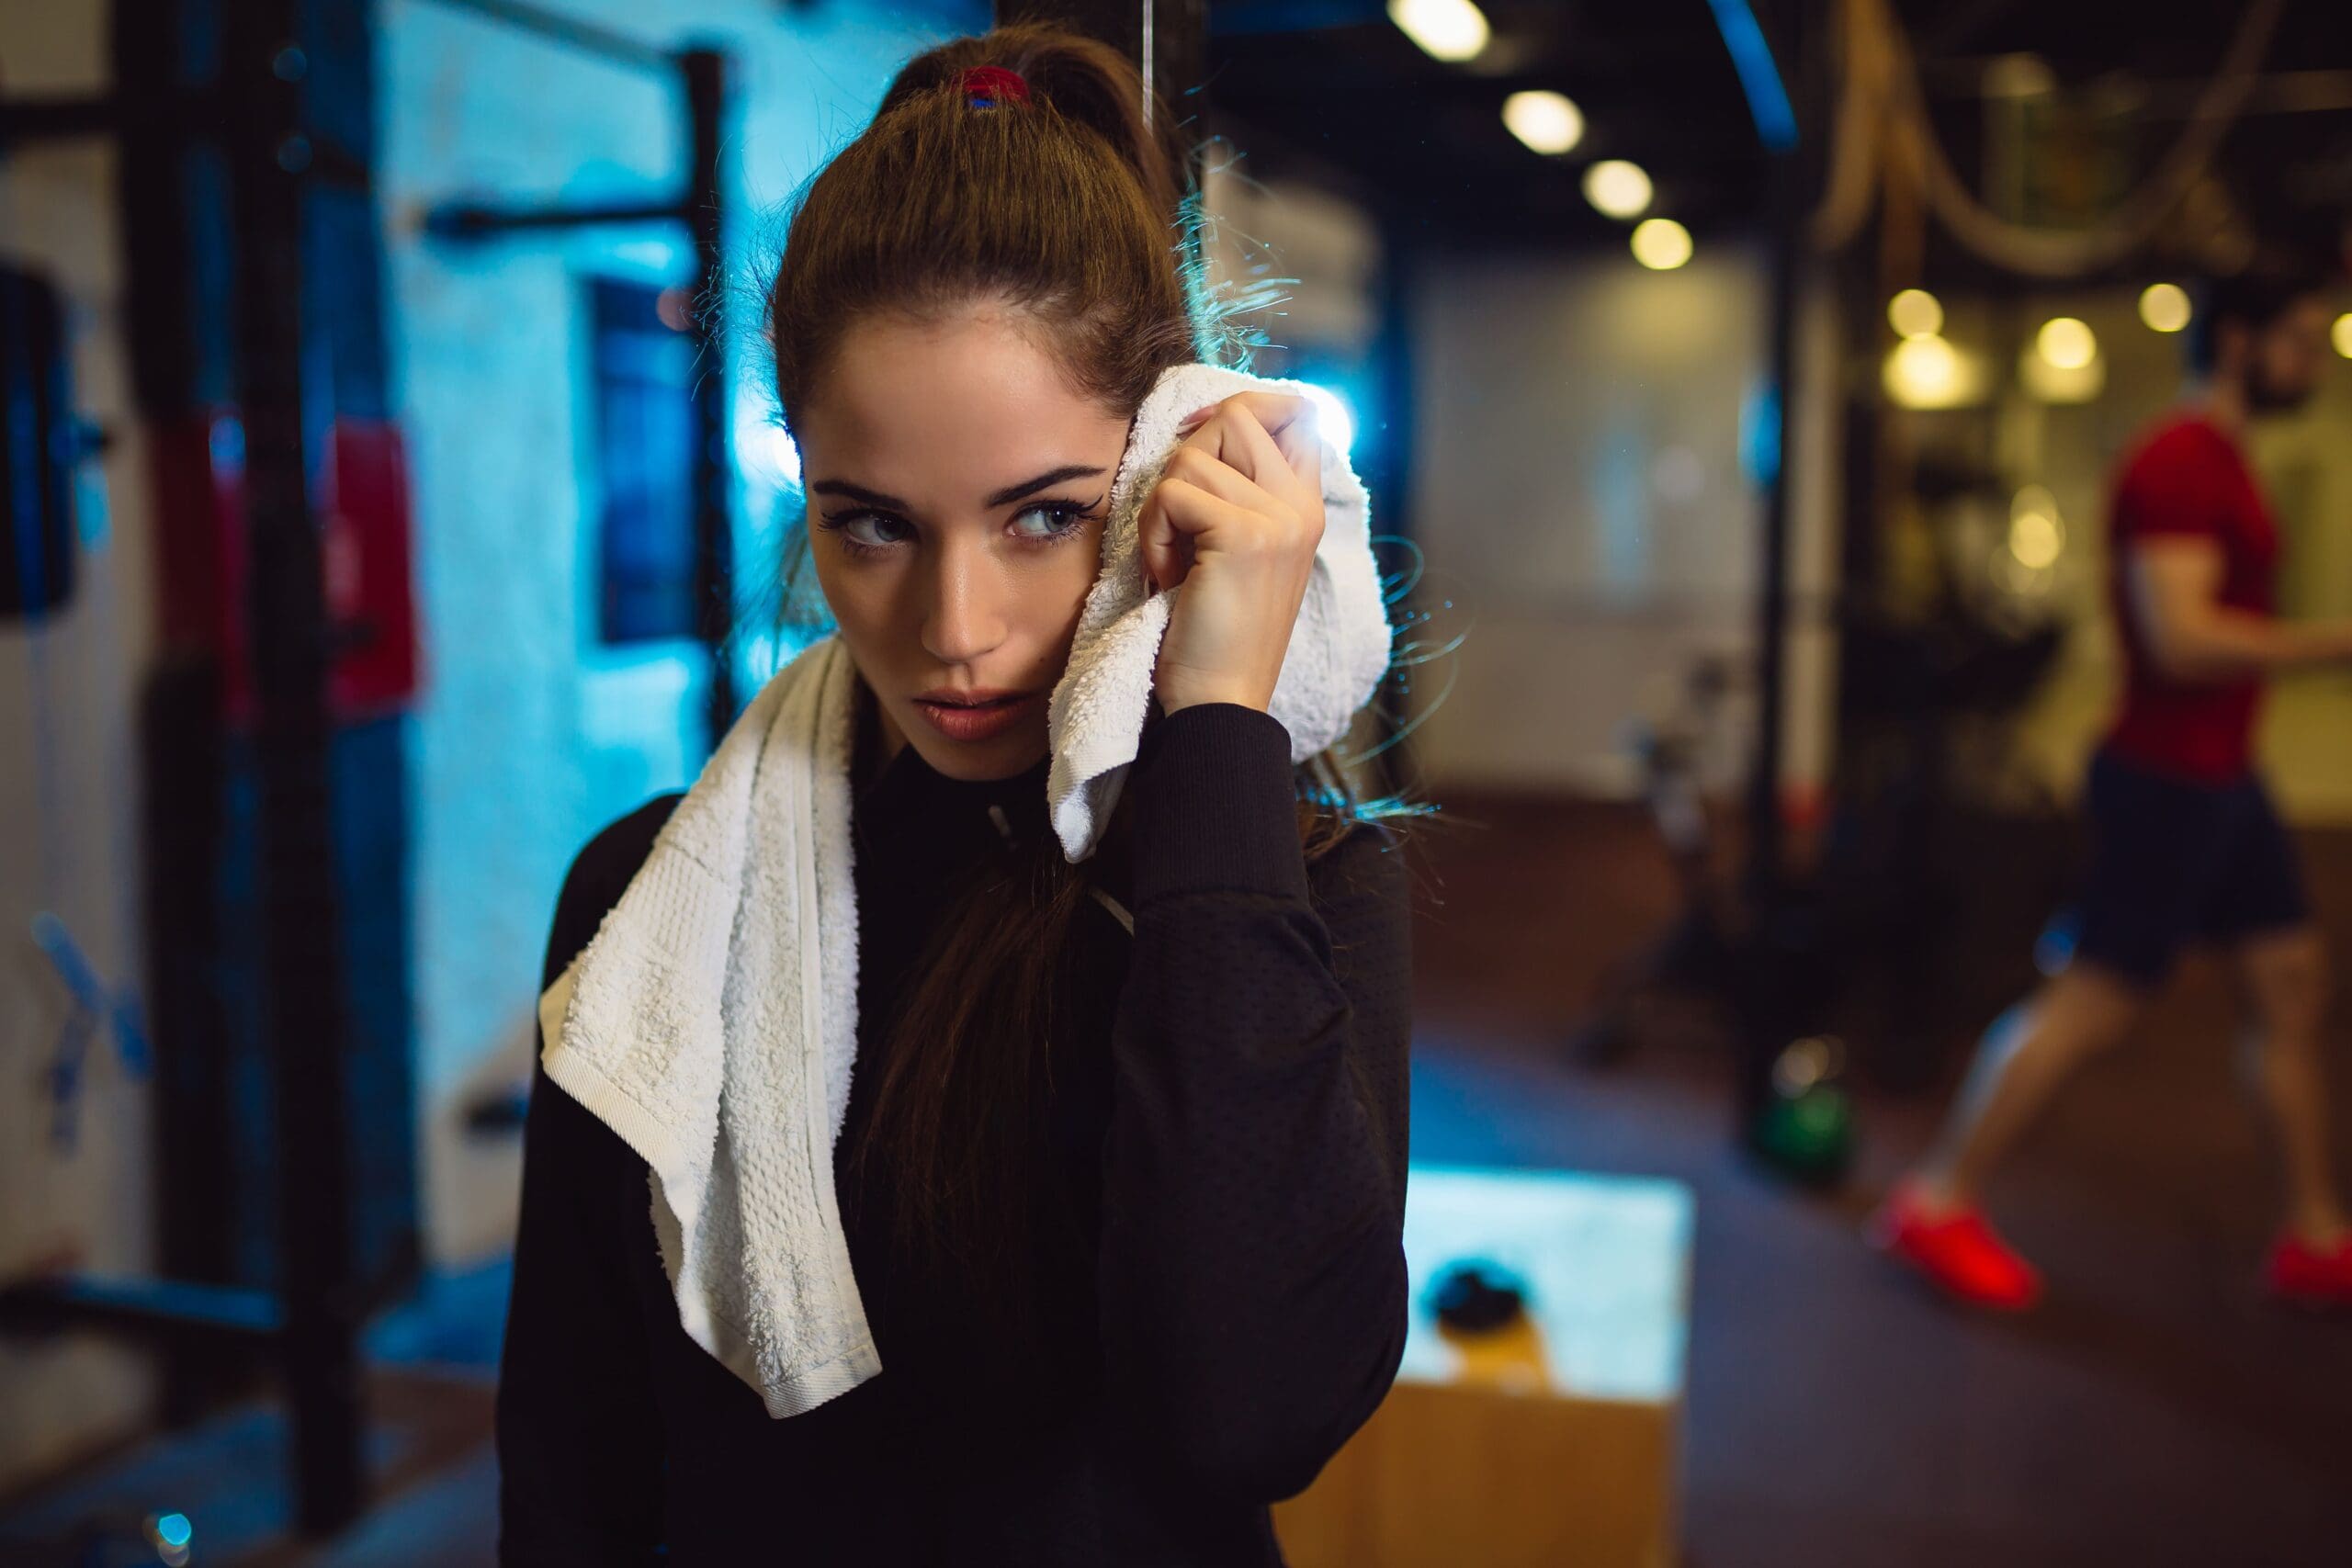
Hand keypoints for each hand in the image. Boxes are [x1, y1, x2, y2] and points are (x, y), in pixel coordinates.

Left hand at [1136, 391, 1325, 714]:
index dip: (1240, 415)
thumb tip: (1205, 420)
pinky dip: (1154, 535)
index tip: (1204, 450)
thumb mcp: (1237, 550)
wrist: (1218, 702)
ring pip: (1191, 456)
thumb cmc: (1214, 632)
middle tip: (1182, 524)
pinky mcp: (1243, 535)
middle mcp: (1301, 506)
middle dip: (1189, 458)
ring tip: (1177, 563)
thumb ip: (1240, 489)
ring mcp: (1278, 518)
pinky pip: (1169, 495)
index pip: (1295, 413)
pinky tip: (1170, 578)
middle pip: (1237, 417)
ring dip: (1162, 509)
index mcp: (1307, 507)